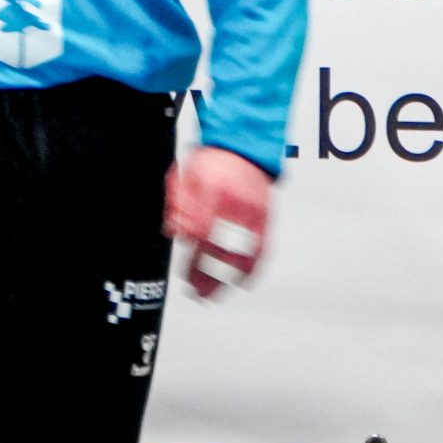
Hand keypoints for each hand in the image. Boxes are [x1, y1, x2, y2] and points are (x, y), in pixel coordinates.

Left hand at [164, 146, 273, 298]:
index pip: (203, 226)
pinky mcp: (266, 220)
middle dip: (207, 273)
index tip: (183, 256)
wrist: (244, 147)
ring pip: (243, 253)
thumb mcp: (188, 173)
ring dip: (226, 278)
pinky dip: (253, 268)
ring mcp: (256, 214)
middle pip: (223, 246)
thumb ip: (179, 202)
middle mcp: (239, 204)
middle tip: (195, 292)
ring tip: (212, 295)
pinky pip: (263, 249)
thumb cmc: (211, 161)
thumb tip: (176, 233)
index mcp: (217, 189)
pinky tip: (242, 283)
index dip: (192, 243)